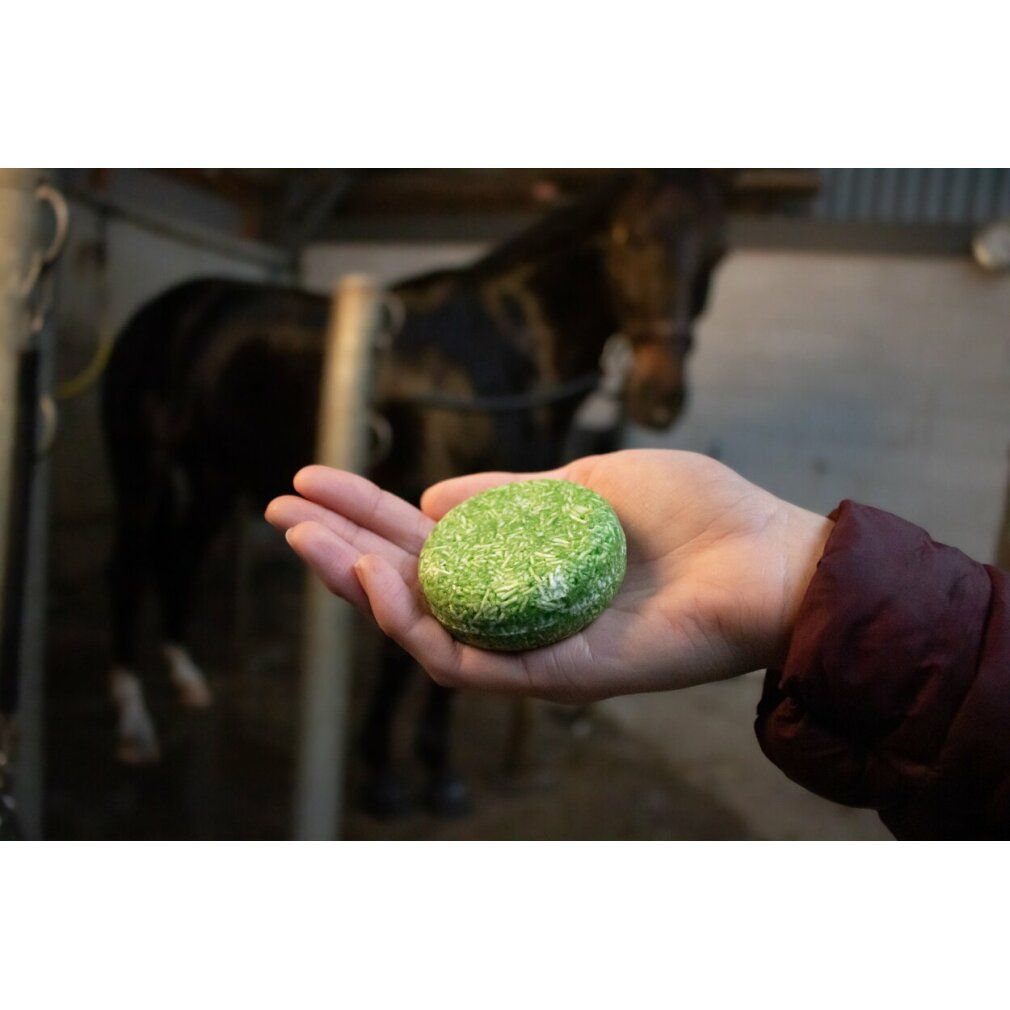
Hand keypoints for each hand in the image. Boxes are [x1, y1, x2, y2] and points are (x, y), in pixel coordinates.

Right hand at [265, 449, 831, 702]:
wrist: (768, 555)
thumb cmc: (692, 512)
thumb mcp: (585, 481)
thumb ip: (510, 493)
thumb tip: (433, 499)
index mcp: (519, 556)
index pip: (423, 540)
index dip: (363, 512)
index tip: (308, 480)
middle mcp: (515, 604)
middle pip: (409, 587)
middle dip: (338, 550)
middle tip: (280, 514)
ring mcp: (532, 643)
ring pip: (424, 631)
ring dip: (361, 589)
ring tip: (314, 544)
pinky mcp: (559, 676)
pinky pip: (472, 660)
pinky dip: (420, 625)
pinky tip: (378, 580)